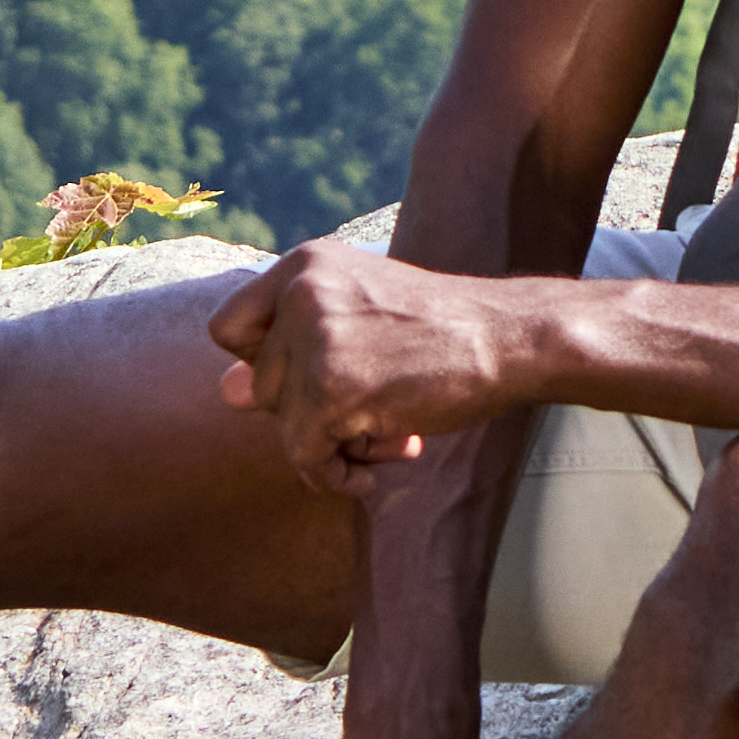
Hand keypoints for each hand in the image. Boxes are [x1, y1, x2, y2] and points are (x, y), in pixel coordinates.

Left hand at [210, 227, 539, 491]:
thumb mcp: (363, 322)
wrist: (510, 337)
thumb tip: (228, 393)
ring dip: (331, 445)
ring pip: (282, 424)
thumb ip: (296, 352)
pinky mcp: (332, 387)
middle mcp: (301, 291)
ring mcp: (315, 337)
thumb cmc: (444, 334)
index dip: (265, 365)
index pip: (228, 327)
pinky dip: (337, 474)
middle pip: (259, 384)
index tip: (316, 376)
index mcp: (306, 265)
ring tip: (388, 433)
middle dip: (311, 412)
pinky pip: (304, 456)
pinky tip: (384, 460)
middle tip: (373, 411)